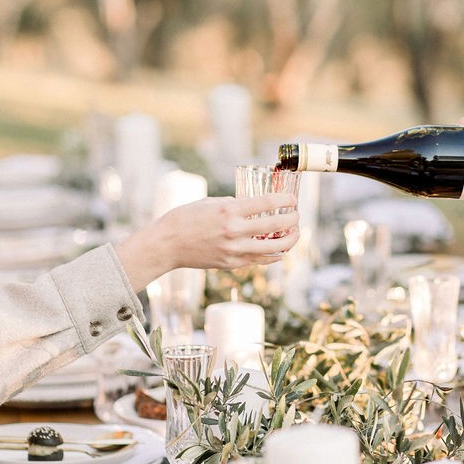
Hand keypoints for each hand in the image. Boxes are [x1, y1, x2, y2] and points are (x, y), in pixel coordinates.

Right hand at [116, 195, 299, 288]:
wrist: (167, 244)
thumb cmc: (186, 218)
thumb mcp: (211, 203)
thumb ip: (235, 205)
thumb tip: (256, 206)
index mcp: (229, 211)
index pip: (267, 203)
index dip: (285, 200)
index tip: (293, 199)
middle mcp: (234, 231)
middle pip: (276, 226)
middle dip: (293, 219)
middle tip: (296, 215)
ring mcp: (234, 250)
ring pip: (274, 248)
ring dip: (289, 240)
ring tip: (294, 233)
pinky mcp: (231, 264)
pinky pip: (260, 260)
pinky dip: (274, 254)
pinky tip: (280, 249)